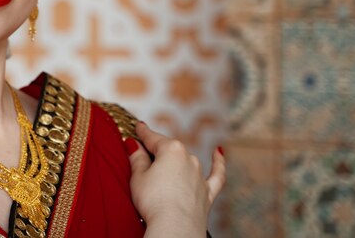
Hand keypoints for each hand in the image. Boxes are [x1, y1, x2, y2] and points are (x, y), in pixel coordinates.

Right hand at [124, 122, 224, 236]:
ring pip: (186, 162)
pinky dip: (218, 163)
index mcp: (171, 150)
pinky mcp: (207, 193)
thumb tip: (134, 145)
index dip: (142, 132)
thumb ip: (137, 158)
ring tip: (160, 170)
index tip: (137, 127)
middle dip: (156, 151)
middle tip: (141, 153)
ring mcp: (199, 175)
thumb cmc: (154, 202)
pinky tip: (219, 152)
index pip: (152, 137)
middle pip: (168, 150)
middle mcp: (188, 158)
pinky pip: (216, 175)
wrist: (175, 228)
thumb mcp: (138, 177)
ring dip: (174, 163)